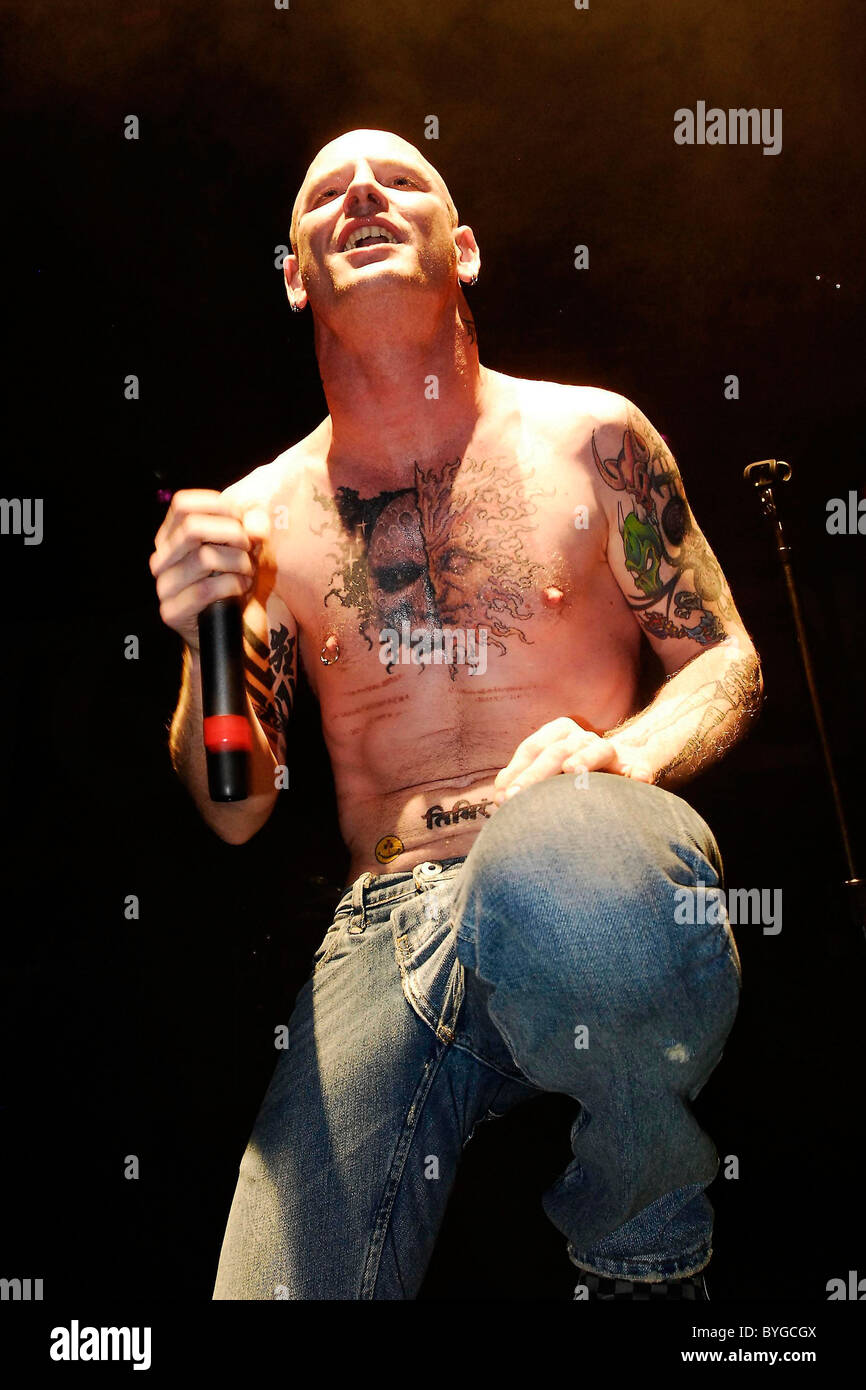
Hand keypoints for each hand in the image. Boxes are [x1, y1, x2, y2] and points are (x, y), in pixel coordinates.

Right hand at [149, 489, 269, 651]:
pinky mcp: (171, 611)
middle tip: (250, 546)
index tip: (241, 518)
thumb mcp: (247, 547)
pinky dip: (233, 585)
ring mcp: (163, 585)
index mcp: (170, 536)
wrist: (225, 627)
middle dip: (232, 533)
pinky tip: (240, 588)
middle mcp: (161, 559)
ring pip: (204, 558)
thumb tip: (255, 526)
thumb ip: (254, 526)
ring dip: (237, 562)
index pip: (182, 505)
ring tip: (247, 571)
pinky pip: (207, 589)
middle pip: (192, 528)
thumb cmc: (232, 579)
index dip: (217, 505)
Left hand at [492, 717, 653, 802]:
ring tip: (573, 771)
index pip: (533, 747)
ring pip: (598, 749)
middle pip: (557, 751)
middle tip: (517, 797)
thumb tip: (498, 796)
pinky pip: (639, 767)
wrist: (625, 763)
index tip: (501, 796)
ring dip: (585, 759)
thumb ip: (524, 778)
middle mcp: (583, 737)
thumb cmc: (574, 773)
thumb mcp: (547, 772)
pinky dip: (638, 773)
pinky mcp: (636, 765)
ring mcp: (610, 750)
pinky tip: (638, 779)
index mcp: (559, 733)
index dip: (515, 771)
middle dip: (535, 775)